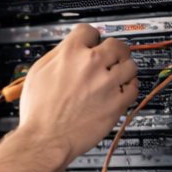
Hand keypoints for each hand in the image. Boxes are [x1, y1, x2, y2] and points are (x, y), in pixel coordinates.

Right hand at [17, 24, 136, 168]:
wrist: (44, 139)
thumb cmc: (38, 112)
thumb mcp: (37, 73)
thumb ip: (57, 56)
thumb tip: (69, 50)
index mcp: (70, 53)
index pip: (90, 31)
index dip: (91, 38)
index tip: (93, 44)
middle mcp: (91, 64)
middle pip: (116, 45)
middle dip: (114, 51)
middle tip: (112, 57)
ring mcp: (106, 84)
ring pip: (129, 65)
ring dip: (125, 68)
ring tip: (119, 74)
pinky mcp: (116, 103)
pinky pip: (134, 89)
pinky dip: (130, 87)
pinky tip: (123, 89)